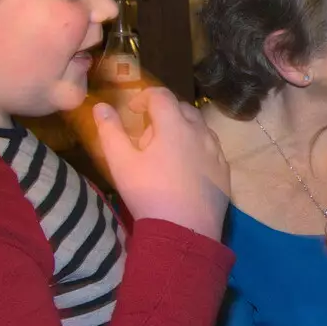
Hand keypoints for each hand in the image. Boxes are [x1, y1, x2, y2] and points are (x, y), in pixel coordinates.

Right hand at [92, 87, 228, 238]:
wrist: (185, 229)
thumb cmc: (148, 193)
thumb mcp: (121, 162)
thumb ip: (110, 131)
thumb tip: (101, 106)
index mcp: (175, 125)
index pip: (161, 95)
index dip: (144, 97)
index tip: (132, 110)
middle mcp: (201, 132)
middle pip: (183, 109)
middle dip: (163, 113)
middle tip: (147, 134)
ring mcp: (217, 151)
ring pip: (200, 127)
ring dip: (182, 128)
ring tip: (166, 150)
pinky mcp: (225, 169)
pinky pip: (211, 147)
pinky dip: (197, 146)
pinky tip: (186, 165)